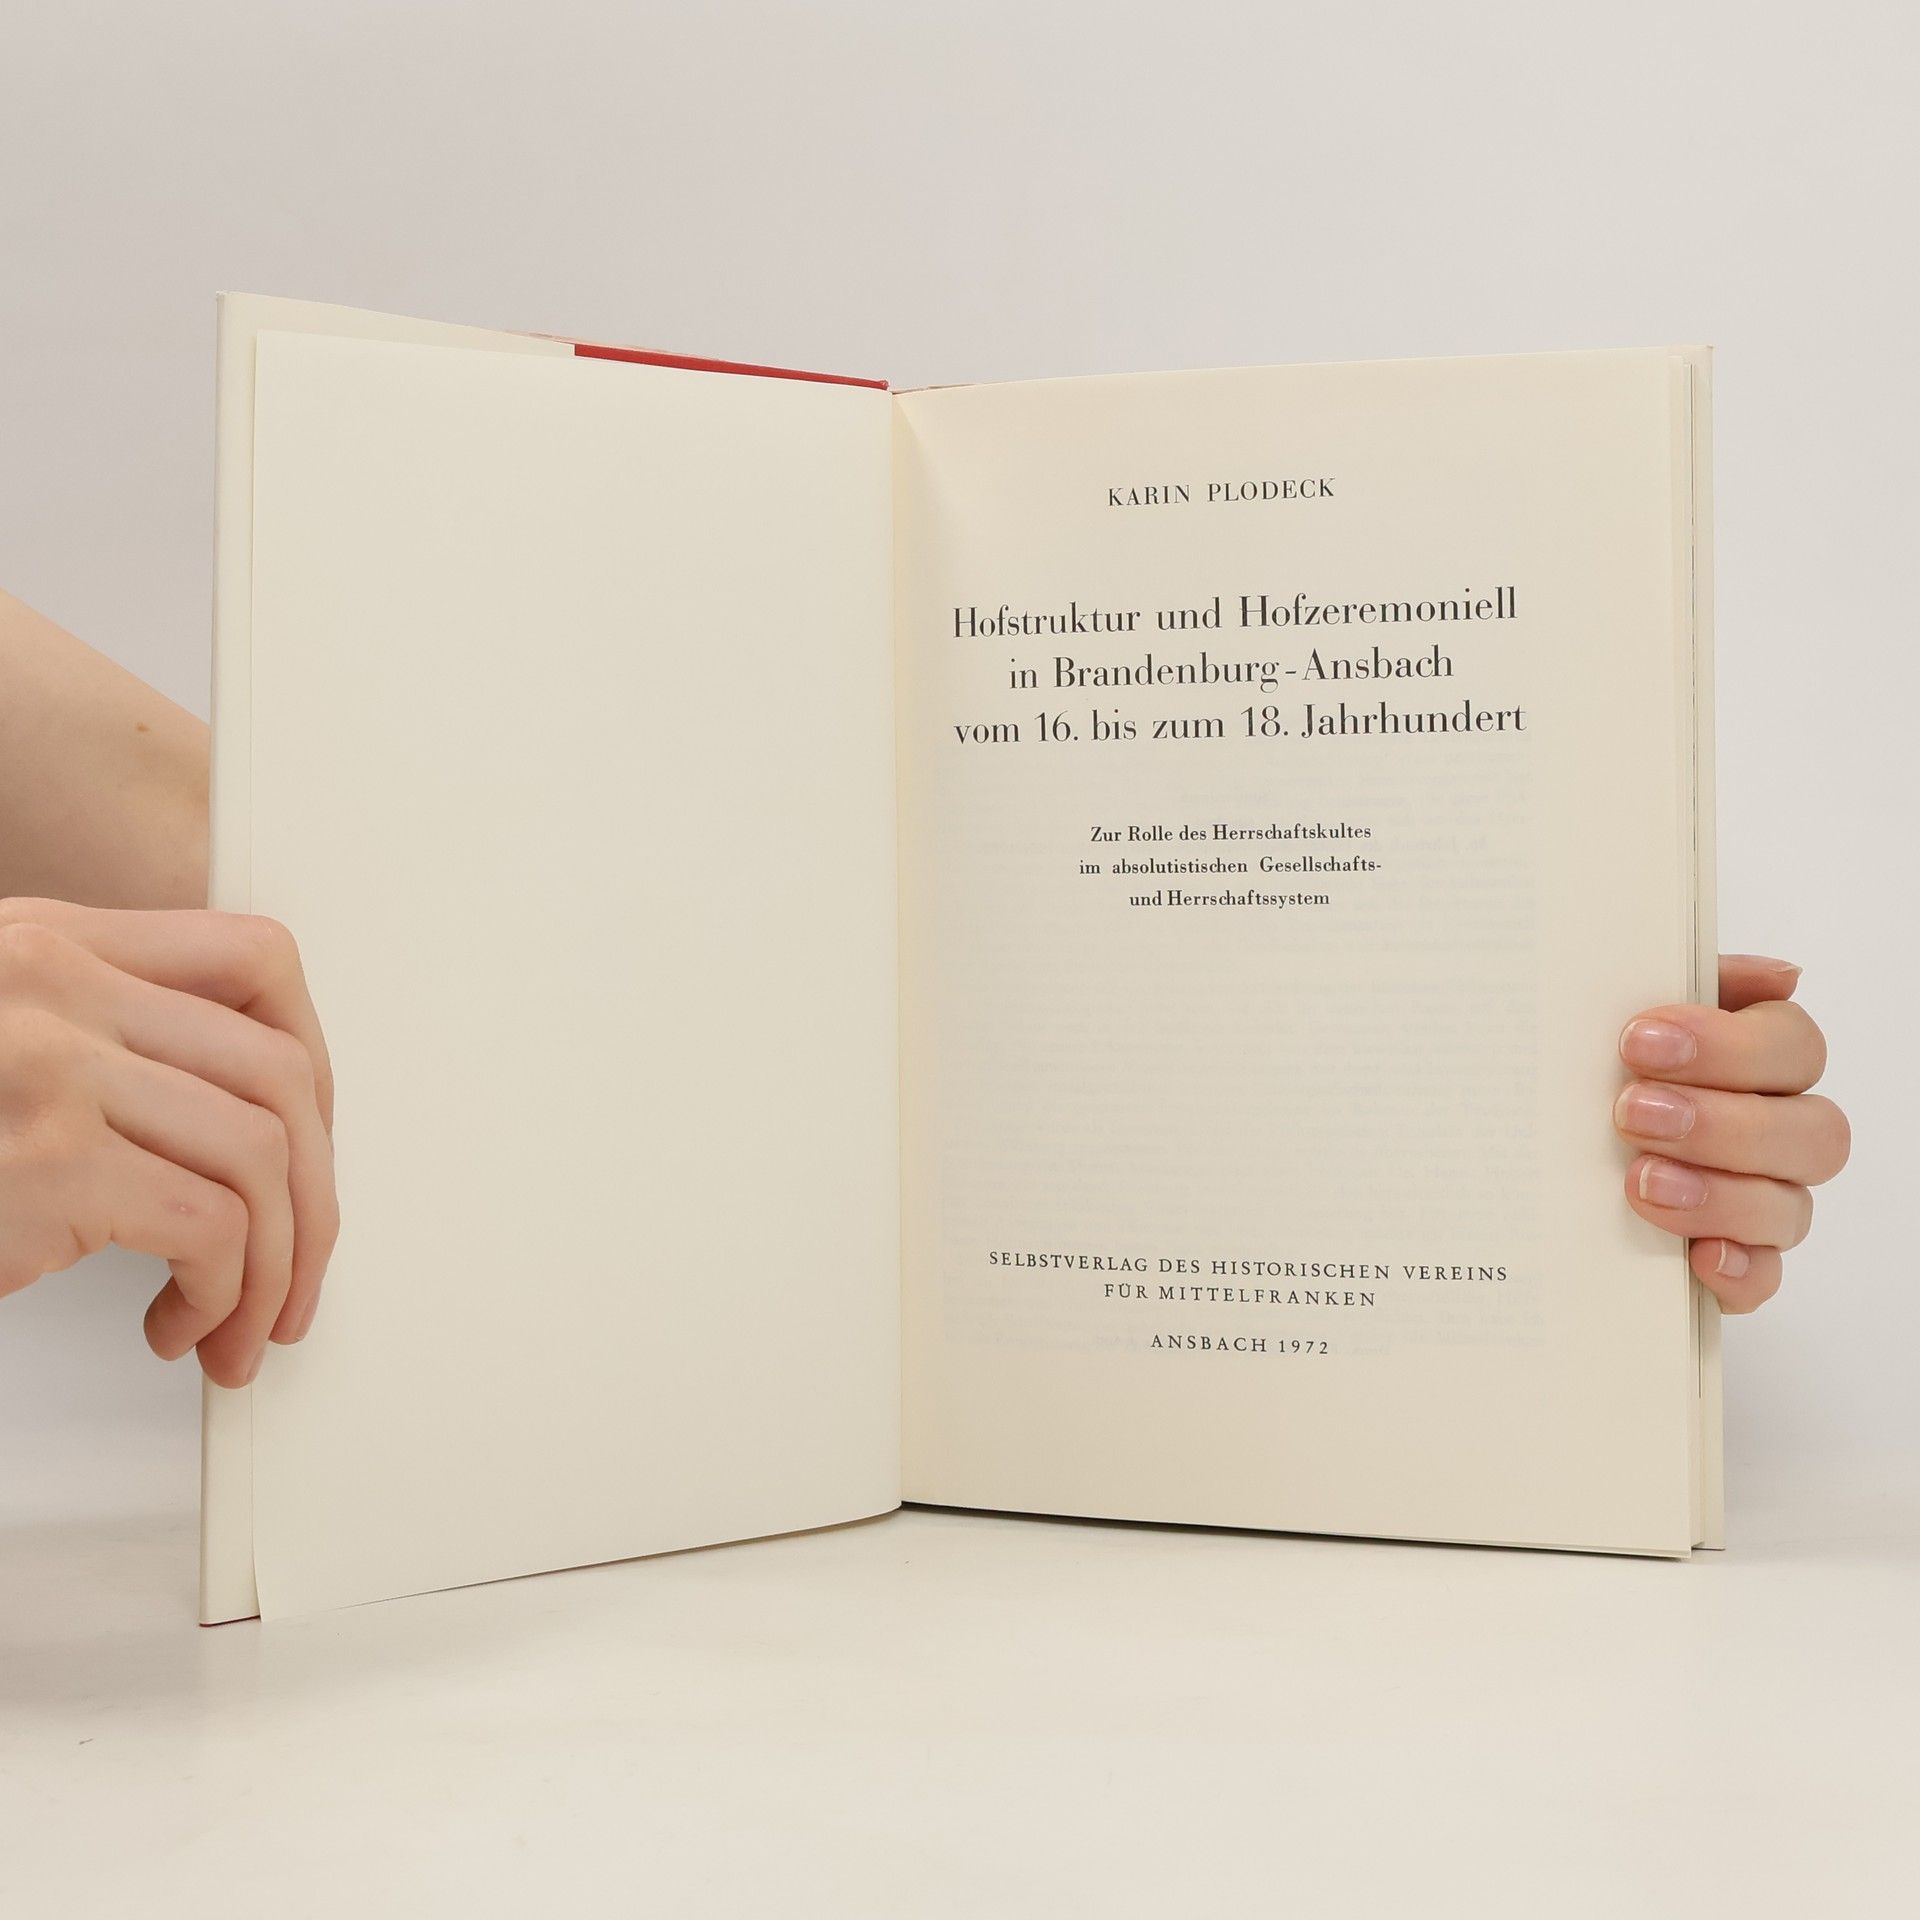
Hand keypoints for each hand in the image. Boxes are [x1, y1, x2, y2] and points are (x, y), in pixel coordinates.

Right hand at [0, 899, 336, 1384]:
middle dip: (315, 1195)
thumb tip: (273, 1121)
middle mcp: (49, 980)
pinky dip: (220, 1293)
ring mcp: (43, 1061)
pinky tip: (174, 1325)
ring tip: (235, 1324)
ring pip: (261, 1155)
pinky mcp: (41, 1158)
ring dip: (272, 1266)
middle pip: (279, 1072)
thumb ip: (117, 1048)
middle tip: (295, 1275)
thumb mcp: (14, 1060)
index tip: (308, 1154)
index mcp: (51, 943)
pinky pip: (210, 1226)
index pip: (255, 961)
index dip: (312, 1067)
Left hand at [1615, 954, 1846, 1313]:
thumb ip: (1672, 980)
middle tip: (1631, 1114)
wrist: (1534, 1161)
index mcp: (1760, 1062)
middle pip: (1811, 1130)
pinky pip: (1763, 1278)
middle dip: (1722, 1122)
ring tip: (1639, 1181)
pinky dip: (1737, 1270)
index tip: (1638, 1042)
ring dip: (1719, 1194)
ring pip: (1790, 1207)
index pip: (1793, 1046)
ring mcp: (1765, 1203)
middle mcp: (1779, 1133)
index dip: (1729, 1045)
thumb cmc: (1592, 1073)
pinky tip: (1697, 1259)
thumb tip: (1777, 975)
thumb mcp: (1611, 1015)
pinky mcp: (1736, 1265)